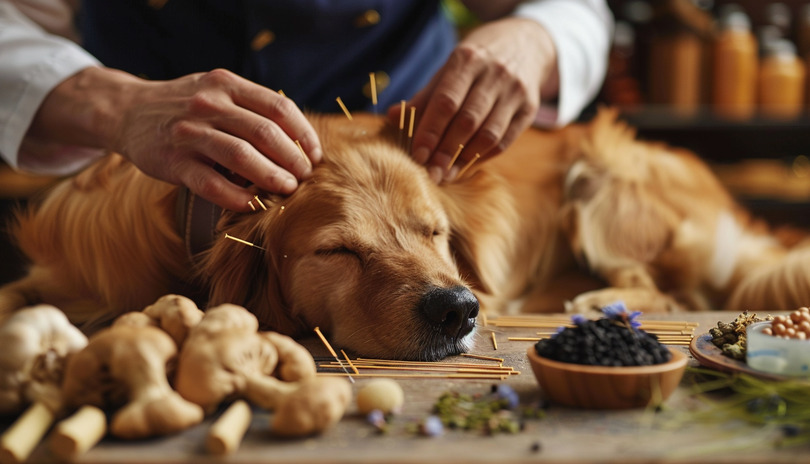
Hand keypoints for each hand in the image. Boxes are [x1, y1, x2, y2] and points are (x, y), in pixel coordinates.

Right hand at [29, 67, 320, 211]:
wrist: (127, 112)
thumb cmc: (185, 107)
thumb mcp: (217, 92)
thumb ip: (252, 108)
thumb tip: (299, 142)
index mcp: (226, 84)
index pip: (279, 107)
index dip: (304, 133)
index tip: (315, 155)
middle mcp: (209, 104)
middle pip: (266, 133)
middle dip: (293, 158)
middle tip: (304, 176)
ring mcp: (189, 133)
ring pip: (241, 156)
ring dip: (271, 177)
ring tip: (288, 189)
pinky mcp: (173, 162)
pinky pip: (211, 183)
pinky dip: (236, 196)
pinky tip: (251, 203)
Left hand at [388, 17, 556, 182]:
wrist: (524, 43)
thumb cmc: (476, 62)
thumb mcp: (450, 69)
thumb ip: (424, 96)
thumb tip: (391, 118)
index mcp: (468, 60)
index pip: (446, 102)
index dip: (430, 131)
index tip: (417, 155)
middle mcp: (495, 74)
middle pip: (467, 121)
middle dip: (446, 151)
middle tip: (430, 173)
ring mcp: (515, 91)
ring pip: (489, 134)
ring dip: (465, 159)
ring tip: (446, 174)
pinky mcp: (530, 108)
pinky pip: (505, 141)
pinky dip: (483, 157)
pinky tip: (466, 166)